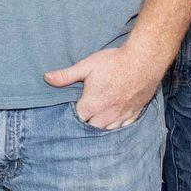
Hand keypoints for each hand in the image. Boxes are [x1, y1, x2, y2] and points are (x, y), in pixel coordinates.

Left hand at [45, 41, 166, 128]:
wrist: (144, 60)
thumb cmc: (114, 62)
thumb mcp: (86, 66)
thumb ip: (66, 75)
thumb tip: (46, 78)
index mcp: (92, 105)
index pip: (77, 120)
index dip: (73, 116)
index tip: (71, 110)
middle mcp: (106, 115)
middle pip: (91, 128)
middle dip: (86, 123)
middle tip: (83, 115)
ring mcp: (121, 116)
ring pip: (107, 130)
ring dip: (101, 127)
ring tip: (96, 119)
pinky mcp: (134, 113)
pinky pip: (123, 127)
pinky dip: (117, 125)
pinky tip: (114, 121)